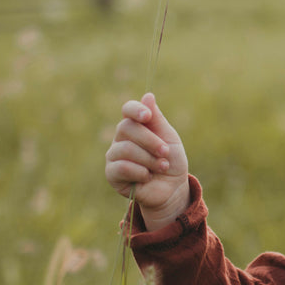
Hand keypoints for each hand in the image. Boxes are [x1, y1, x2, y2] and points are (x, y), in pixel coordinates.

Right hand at [105, 93, 189, 229]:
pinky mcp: (112, 174)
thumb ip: (157, 119)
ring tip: (161, 166)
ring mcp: (114, 156)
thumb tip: (148, 96)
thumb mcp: (169, 138)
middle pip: (127, 128)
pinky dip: (140, 172)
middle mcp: (121, 138)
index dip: (135, 110)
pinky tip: (148, 176)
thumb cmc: (171, 160)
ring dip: (149, 159)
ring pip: (125, 149)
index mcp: (136, 126)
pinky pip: (121, 167)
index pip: (127, 110)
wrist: (172, 188)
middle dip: (151, 141)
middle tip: (165, 152)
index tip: (147, 116)